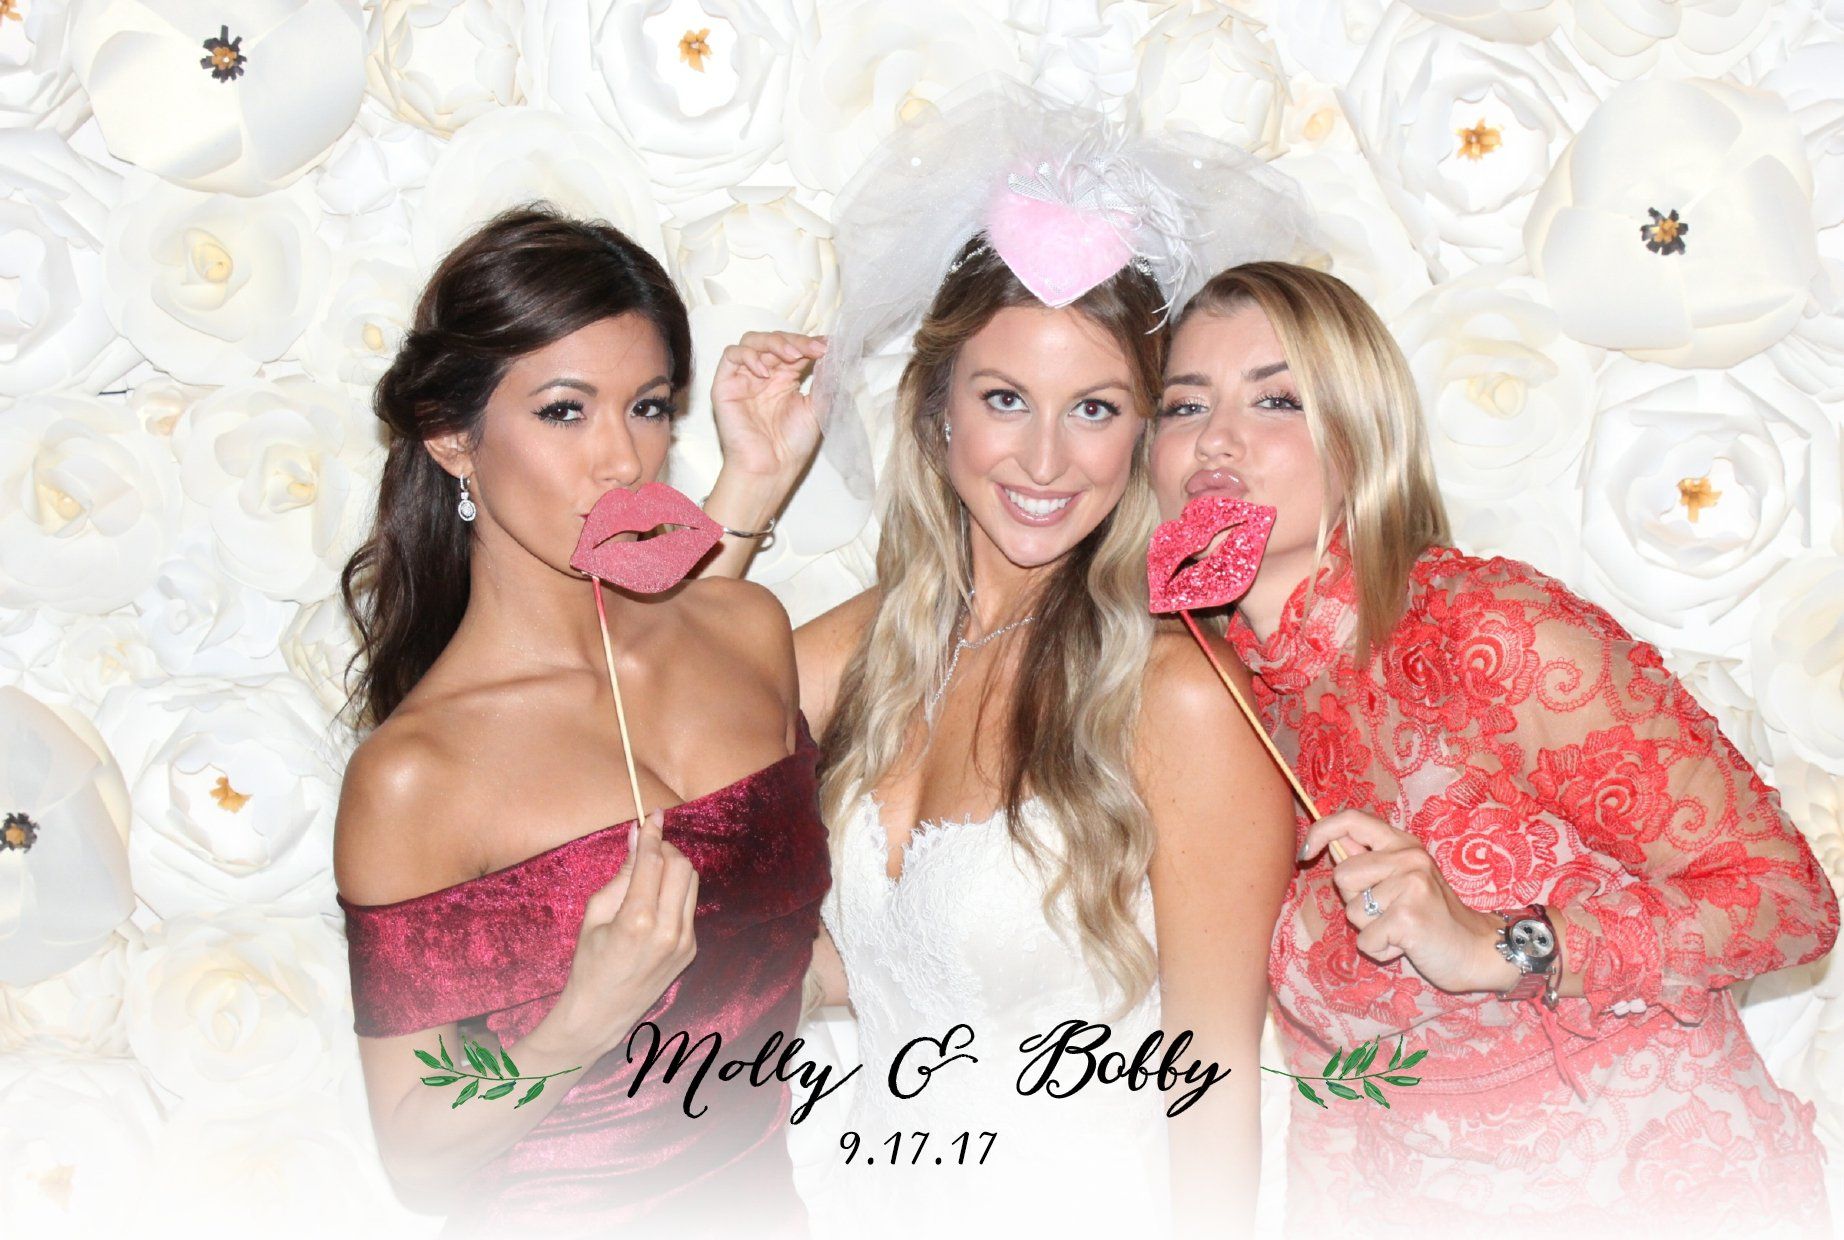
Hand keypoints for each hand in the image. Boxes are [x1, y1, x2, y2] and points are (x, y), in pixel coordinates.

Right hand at [549, 810, 698, 1059]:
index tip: (652, 816)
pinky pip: (689, 906)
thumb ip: (622, 874)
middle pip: (682, 867)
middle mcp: (668, 930)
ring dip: (675, 868)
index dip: (653, 834)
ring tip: (652, 870)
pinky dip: (676, 893)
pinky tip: (656, 899)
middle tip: (650, 846)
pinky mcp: (691, 949)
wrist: (602, 1012)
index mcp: (638, 920)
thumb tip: (638, 837)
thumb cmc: (589, 962)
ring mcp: (684, 942)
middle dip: (667, 849)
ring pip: (692, 884)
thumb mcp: (595, 913)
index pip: (654, 861)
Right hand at [711, 331, 826, 481]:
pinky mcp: (725, 384)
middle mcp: (764, 374)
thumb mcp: (818, 407)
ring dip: (774, 342)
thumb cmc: (792, 444)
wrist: (771, 467)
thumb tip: (834, 353)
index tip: (828, 346)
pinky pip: (730, 355)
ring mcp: (744, 378)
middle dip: (795, 341)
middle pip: (775, 340)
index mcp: (785, 378)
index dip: (810, 343)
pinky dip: (748, 356)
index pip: (795, 348)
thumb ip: (824, 380)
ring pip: (752, 341)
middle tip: (813, 349)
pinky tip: (765, 372)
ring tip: (792, 356)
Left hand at [1301, 810, 1512, 994]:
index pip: (1352, 819)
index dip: (1321, 832)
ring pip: (1352, 911)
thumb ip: (1371, 861)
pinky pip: (1366, 940)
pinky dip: (1381, 950)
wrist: (1477, 950)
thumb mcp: (1406, 878)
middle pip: (1343, 875)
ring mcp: (1411, 886)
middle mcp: (1409, 858)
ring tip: (1400, 928)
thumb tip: (1329, 842)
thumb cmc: (1433, 917)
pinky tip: (1406, 946)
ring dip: (1370, 929)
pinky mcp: (1408, 918)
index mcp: (1404, 843)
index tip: (1305, 852)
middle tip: (1389, 911)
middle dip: (1355, 901)